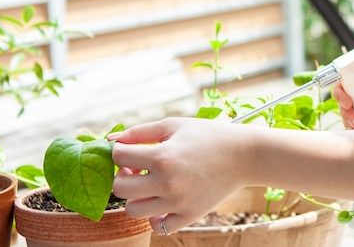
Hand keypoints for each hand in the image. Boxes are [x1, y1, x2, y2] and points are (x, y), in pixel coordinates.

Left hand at [110, 117, 250, 234]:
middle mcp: (167, 183)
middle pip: (119, 188)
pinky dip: (155, 217)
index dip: (120, 152)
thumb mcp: (173, 125)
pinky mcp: (189, 216)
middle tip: (137, 168)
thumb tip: (110, 140)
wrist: (243, 155)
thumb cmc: (207, 135)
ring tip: (150, 184)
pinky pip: (158, 227)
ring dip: (136, 196)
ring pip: (133, 210)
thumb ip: (139, 132)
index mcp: (162, 157)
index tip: (130, 151)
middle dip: (123, 176)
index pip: (118, 157)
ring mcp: (178, 202)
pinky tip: (162, 202)